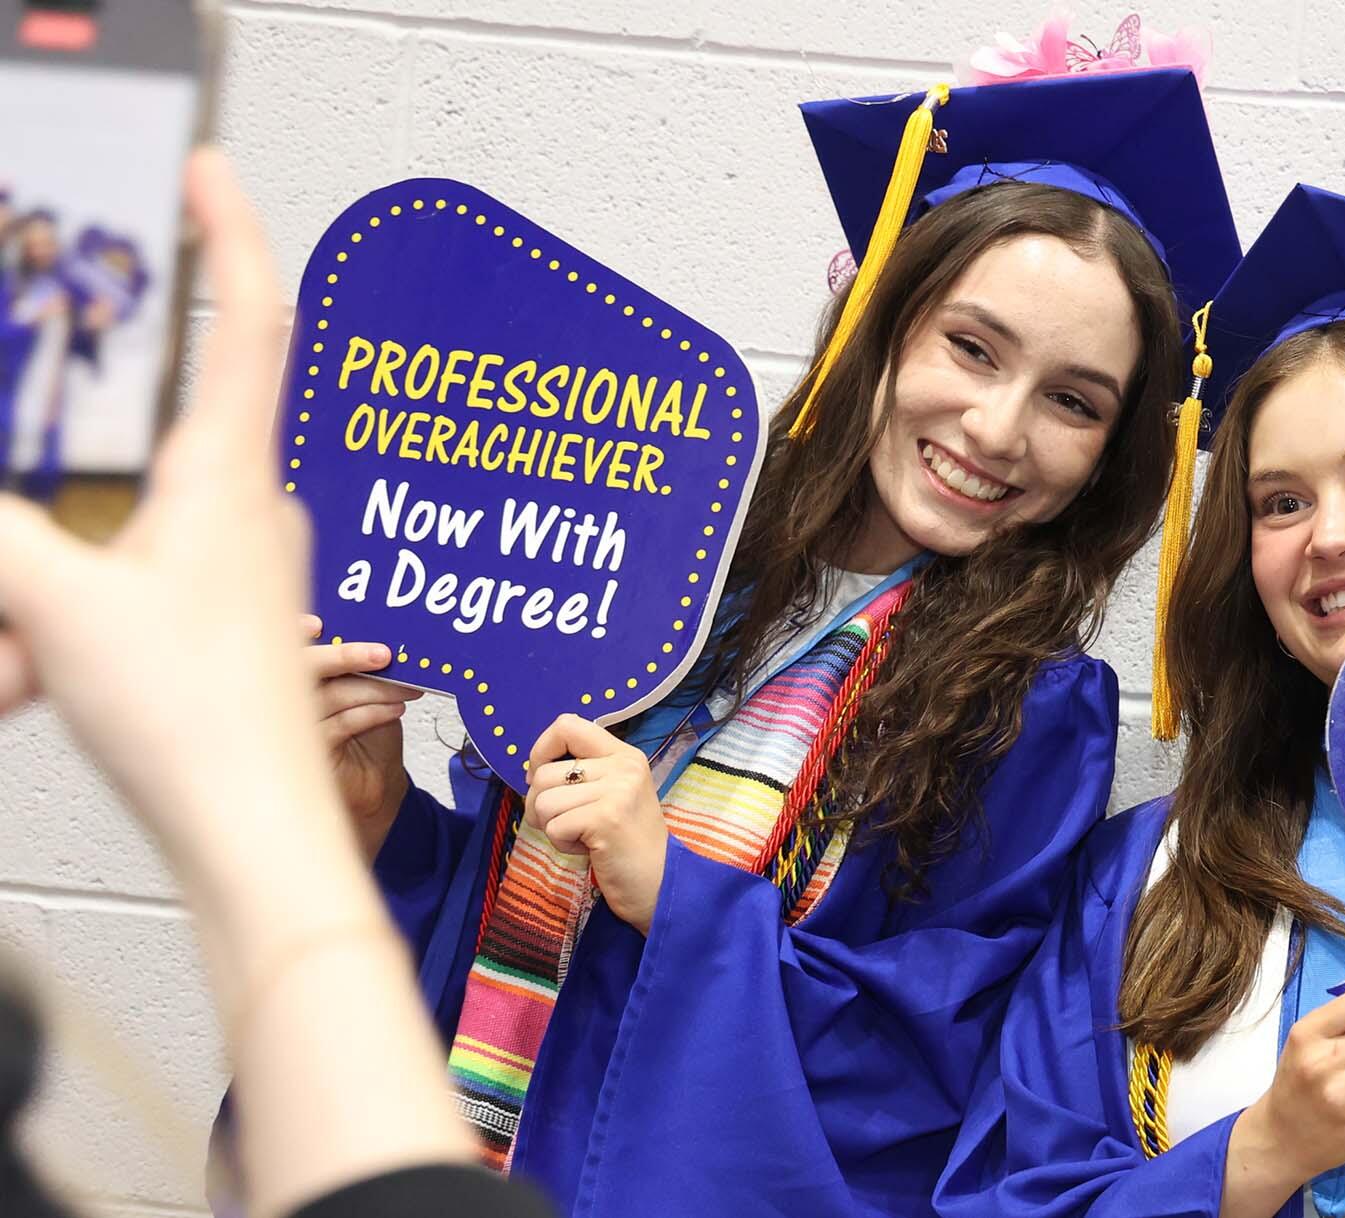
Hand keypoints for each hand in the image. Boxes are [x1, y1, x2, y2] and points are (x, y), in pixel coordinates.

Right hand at [0, 152, 328, 867]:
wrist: (261, 840)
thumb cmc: (205, 730)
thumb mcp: (62, 605)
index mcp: (232, 475)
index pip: (248, 316)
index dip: (229, 230)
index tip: (210, 167)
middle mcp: (253, 506)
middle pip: (143, 441)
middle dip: (50, 501)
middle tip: (29, 604)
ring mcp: (243, 565)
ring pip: (116, 533)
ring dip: (41, 588)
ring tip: (26, 660)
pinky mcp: (221, 620)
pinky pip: (121, 592)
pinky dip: (59, 629)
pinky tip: (38, 678)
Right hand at [301, 617, 418, 852]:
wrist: (375, 788)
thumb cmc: (368, 738)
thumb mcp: (364, 694)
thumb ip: (357, 669)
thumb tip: (377, 640)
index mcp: (293, 680)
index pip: (285, 651)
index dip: (292, 633)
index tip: (319, 625)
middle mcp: (282, 703)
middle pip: (299, 670)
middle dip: (341, 656)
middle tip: (383, 655)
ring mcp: (290, 731)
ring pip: (326, 697)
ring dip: (371, 689)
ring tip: (405, 689)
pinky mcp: (307, 755)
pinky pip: (338, 726)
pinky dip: (370, 713)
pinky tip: (395, 710)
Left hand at [523, 714, 666, 933]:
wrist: (661, 882)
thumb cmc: (628, 842)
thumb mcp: (612, 793)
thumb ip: (583, 773)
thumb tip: (531, 770)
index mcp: (624, 754)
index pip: (567, 725)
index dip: (540, 751)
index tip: (544, 780)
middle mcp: (623, 766)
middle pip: (543, 772)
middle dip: (540, 805)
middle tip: (566, 824)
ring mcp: (617, 791)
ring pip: (543, 801)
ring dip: (552, 827)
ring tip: (583, 836)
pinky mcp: (606, 818)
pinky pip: (553, 827)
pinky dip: (562, 844)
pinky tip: (589, 849)